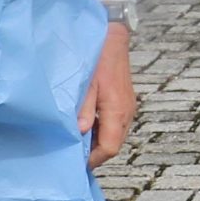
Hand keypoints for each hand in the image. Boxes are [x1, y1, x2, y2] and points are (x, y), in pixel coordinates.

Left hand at [79, 24, 135, 169]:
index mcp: (117, 110)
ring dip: (98, 142)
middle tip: (72, 154)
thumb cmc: (96, 58)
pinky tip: (86, 125)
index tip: (74, 163)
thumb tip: (79, 133)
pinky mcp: (125, 101)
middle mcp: (126, 112)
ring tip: (76, 141)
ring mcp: (128, 107)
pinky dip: (102, 131)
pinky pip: (115, 125)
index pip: (109, 148)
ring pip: (115, 136)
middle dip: (94, 153)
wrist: (112, 37)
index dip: (92, 160)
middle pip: (113, 145)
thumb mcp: (85, 83)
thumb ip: (83, 109)